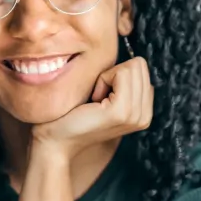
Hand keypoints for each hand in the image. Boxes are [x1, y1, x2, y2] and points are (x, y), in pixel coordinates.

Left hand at [30, 57, 152, 159]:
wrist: (55, 141)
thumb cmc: (73, 115)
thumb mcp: (105, 96)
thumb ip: (122, 82)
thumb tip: (129, 58)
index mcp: (144, 112)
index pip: (142, 69)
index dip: (117, 74)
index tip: (101, 94)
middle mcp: (144, 115)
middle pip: (139, 65)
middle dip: (114, 74)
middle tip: (97, 97)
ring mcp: (135, 115)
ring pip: (132, 67)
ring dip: (108, 77)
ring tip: (95, 100)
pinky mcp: (121, 111)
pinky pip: (121, 73)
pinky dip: (103, 79)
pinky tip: (93, 100)